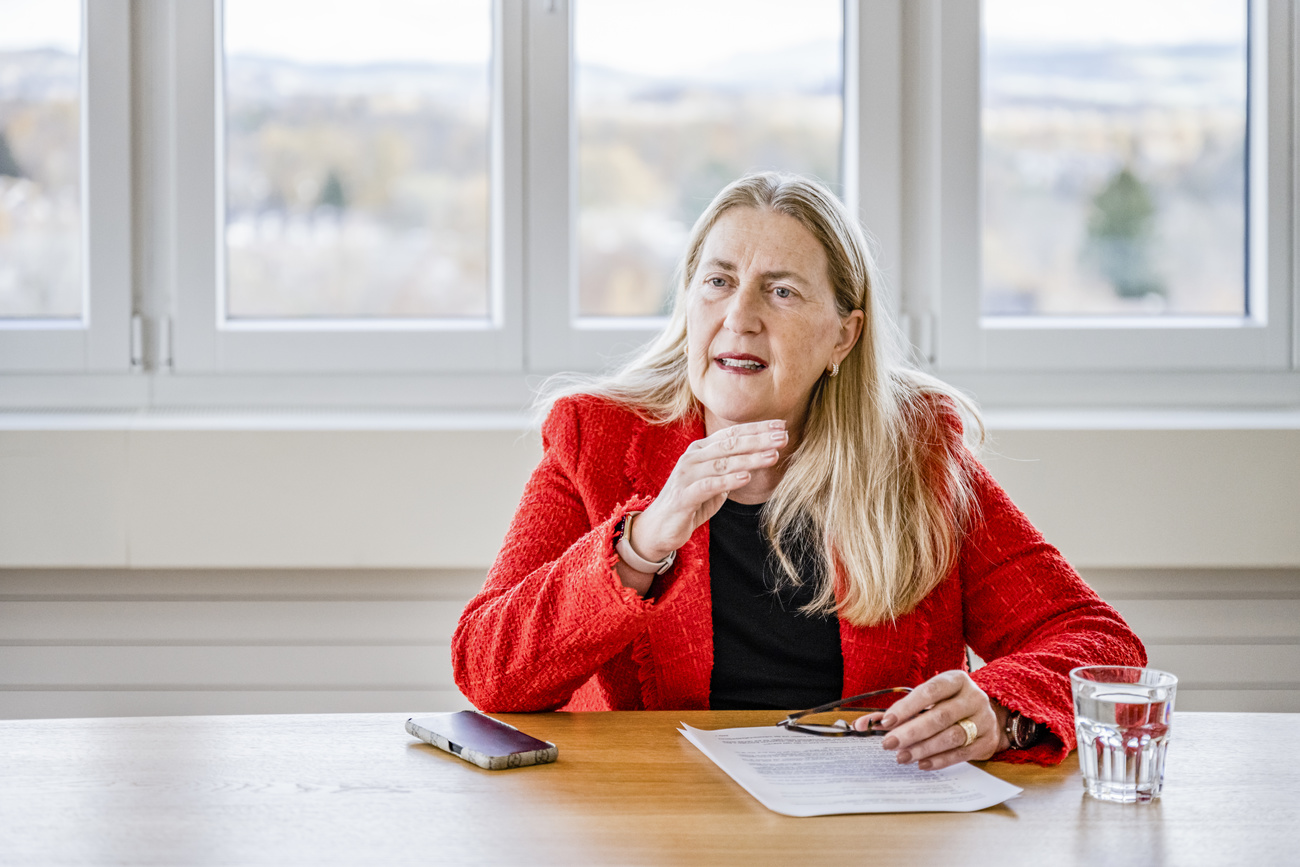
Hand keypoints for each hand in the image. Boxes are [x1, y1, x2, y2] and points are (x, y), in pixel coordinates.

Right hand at [615, 420, 786, 592]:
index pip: (732, 433)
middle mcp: (693, 457)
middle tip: (783, 436)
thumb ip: (734, 466)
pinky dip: (728, 481)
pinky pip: (708, 485)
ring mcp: (686, 475)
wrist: (659, 527)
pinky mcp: (683, 496)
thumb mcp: (716, 480)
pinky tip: (746, 478)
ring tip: (773, 455)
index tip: (781, 425)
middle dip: (758, 439)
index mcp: (701, 450)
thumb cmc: (692, 501)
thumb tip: (763, 455)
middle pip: (730, 444)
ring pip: (722, 463)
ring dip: (750, 458)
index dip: (757, 428)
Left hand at [853, 670, 1004, 770]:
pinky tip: (921, 763)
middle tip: (889, 743)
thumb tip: (863, 725)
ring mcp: (984, 720)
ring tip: (902, 757)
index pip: (929, 691)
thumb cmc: (949, 704)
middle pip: (940, 716)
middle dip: (911, 731)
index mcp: (956, 680)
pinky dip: (940, 760)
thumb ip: (897, 711)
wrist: (990, 715)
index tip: (885, 721)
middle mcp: (973, 697)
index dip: (907, 706)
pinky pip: (961, 753)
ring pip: (951, 736)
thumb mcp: (929, 699)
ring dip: (923, 748)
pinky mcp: (987, 741)